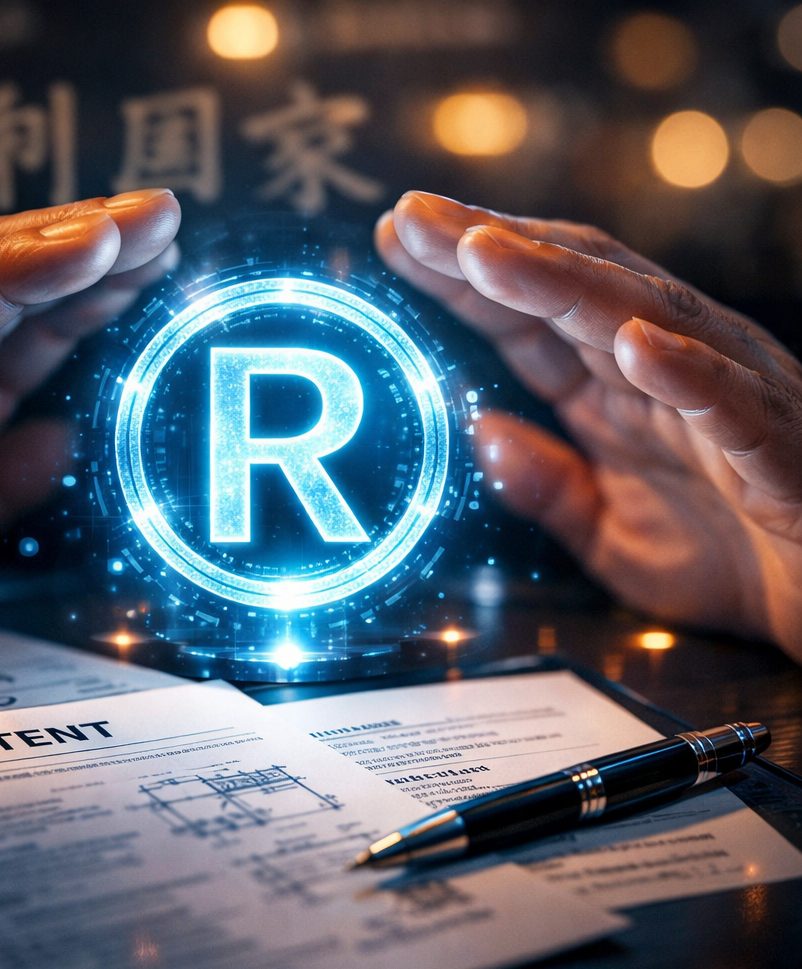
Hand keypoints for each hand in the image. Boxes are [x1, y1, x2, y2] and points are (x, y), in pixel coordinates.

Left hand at [376, 191, 801, 662]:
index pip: (526, 318)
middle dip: (488, 248)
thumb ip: (547, 486)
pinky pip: (728, 398)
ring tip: (483, 251)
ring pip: (638, 316)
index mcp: (614, 390)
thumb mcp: (609, 533)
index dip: (461, 279)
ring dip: (560, 281)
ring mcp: (721, 395)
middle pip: (568, 288)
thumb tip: (481, 433)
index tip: (397, 242)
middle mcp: (662, 370)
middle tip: (411, 217)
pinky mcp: (774, 440)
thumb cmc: (731, 559)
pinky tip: (631, 344)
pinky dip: (682, 369)